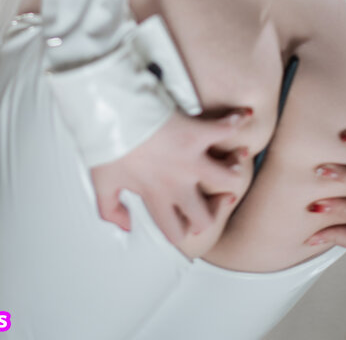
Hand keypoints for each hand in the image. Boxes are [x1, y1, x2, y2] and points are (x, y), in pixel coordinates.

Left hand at [90, 107, 254, 247]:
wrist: (114, 113)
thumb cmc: (108, 144)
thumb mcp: (101, 182)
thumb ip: (110, 210)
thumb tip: (126, 225)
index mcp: (155, 196)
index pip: (175, 231)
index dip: (183, 231)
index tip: (187, 222)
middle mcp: (177, 184)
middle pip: (205, 215)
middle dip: (213, 210)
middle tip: (216, 198)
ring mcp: (191, 159)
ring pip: (227, 180)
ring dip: (233, 170)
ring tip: (235, 162)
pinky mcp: (197, 133)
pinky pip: (224, 130)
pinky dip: (237, 121)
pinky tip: (244, 115)